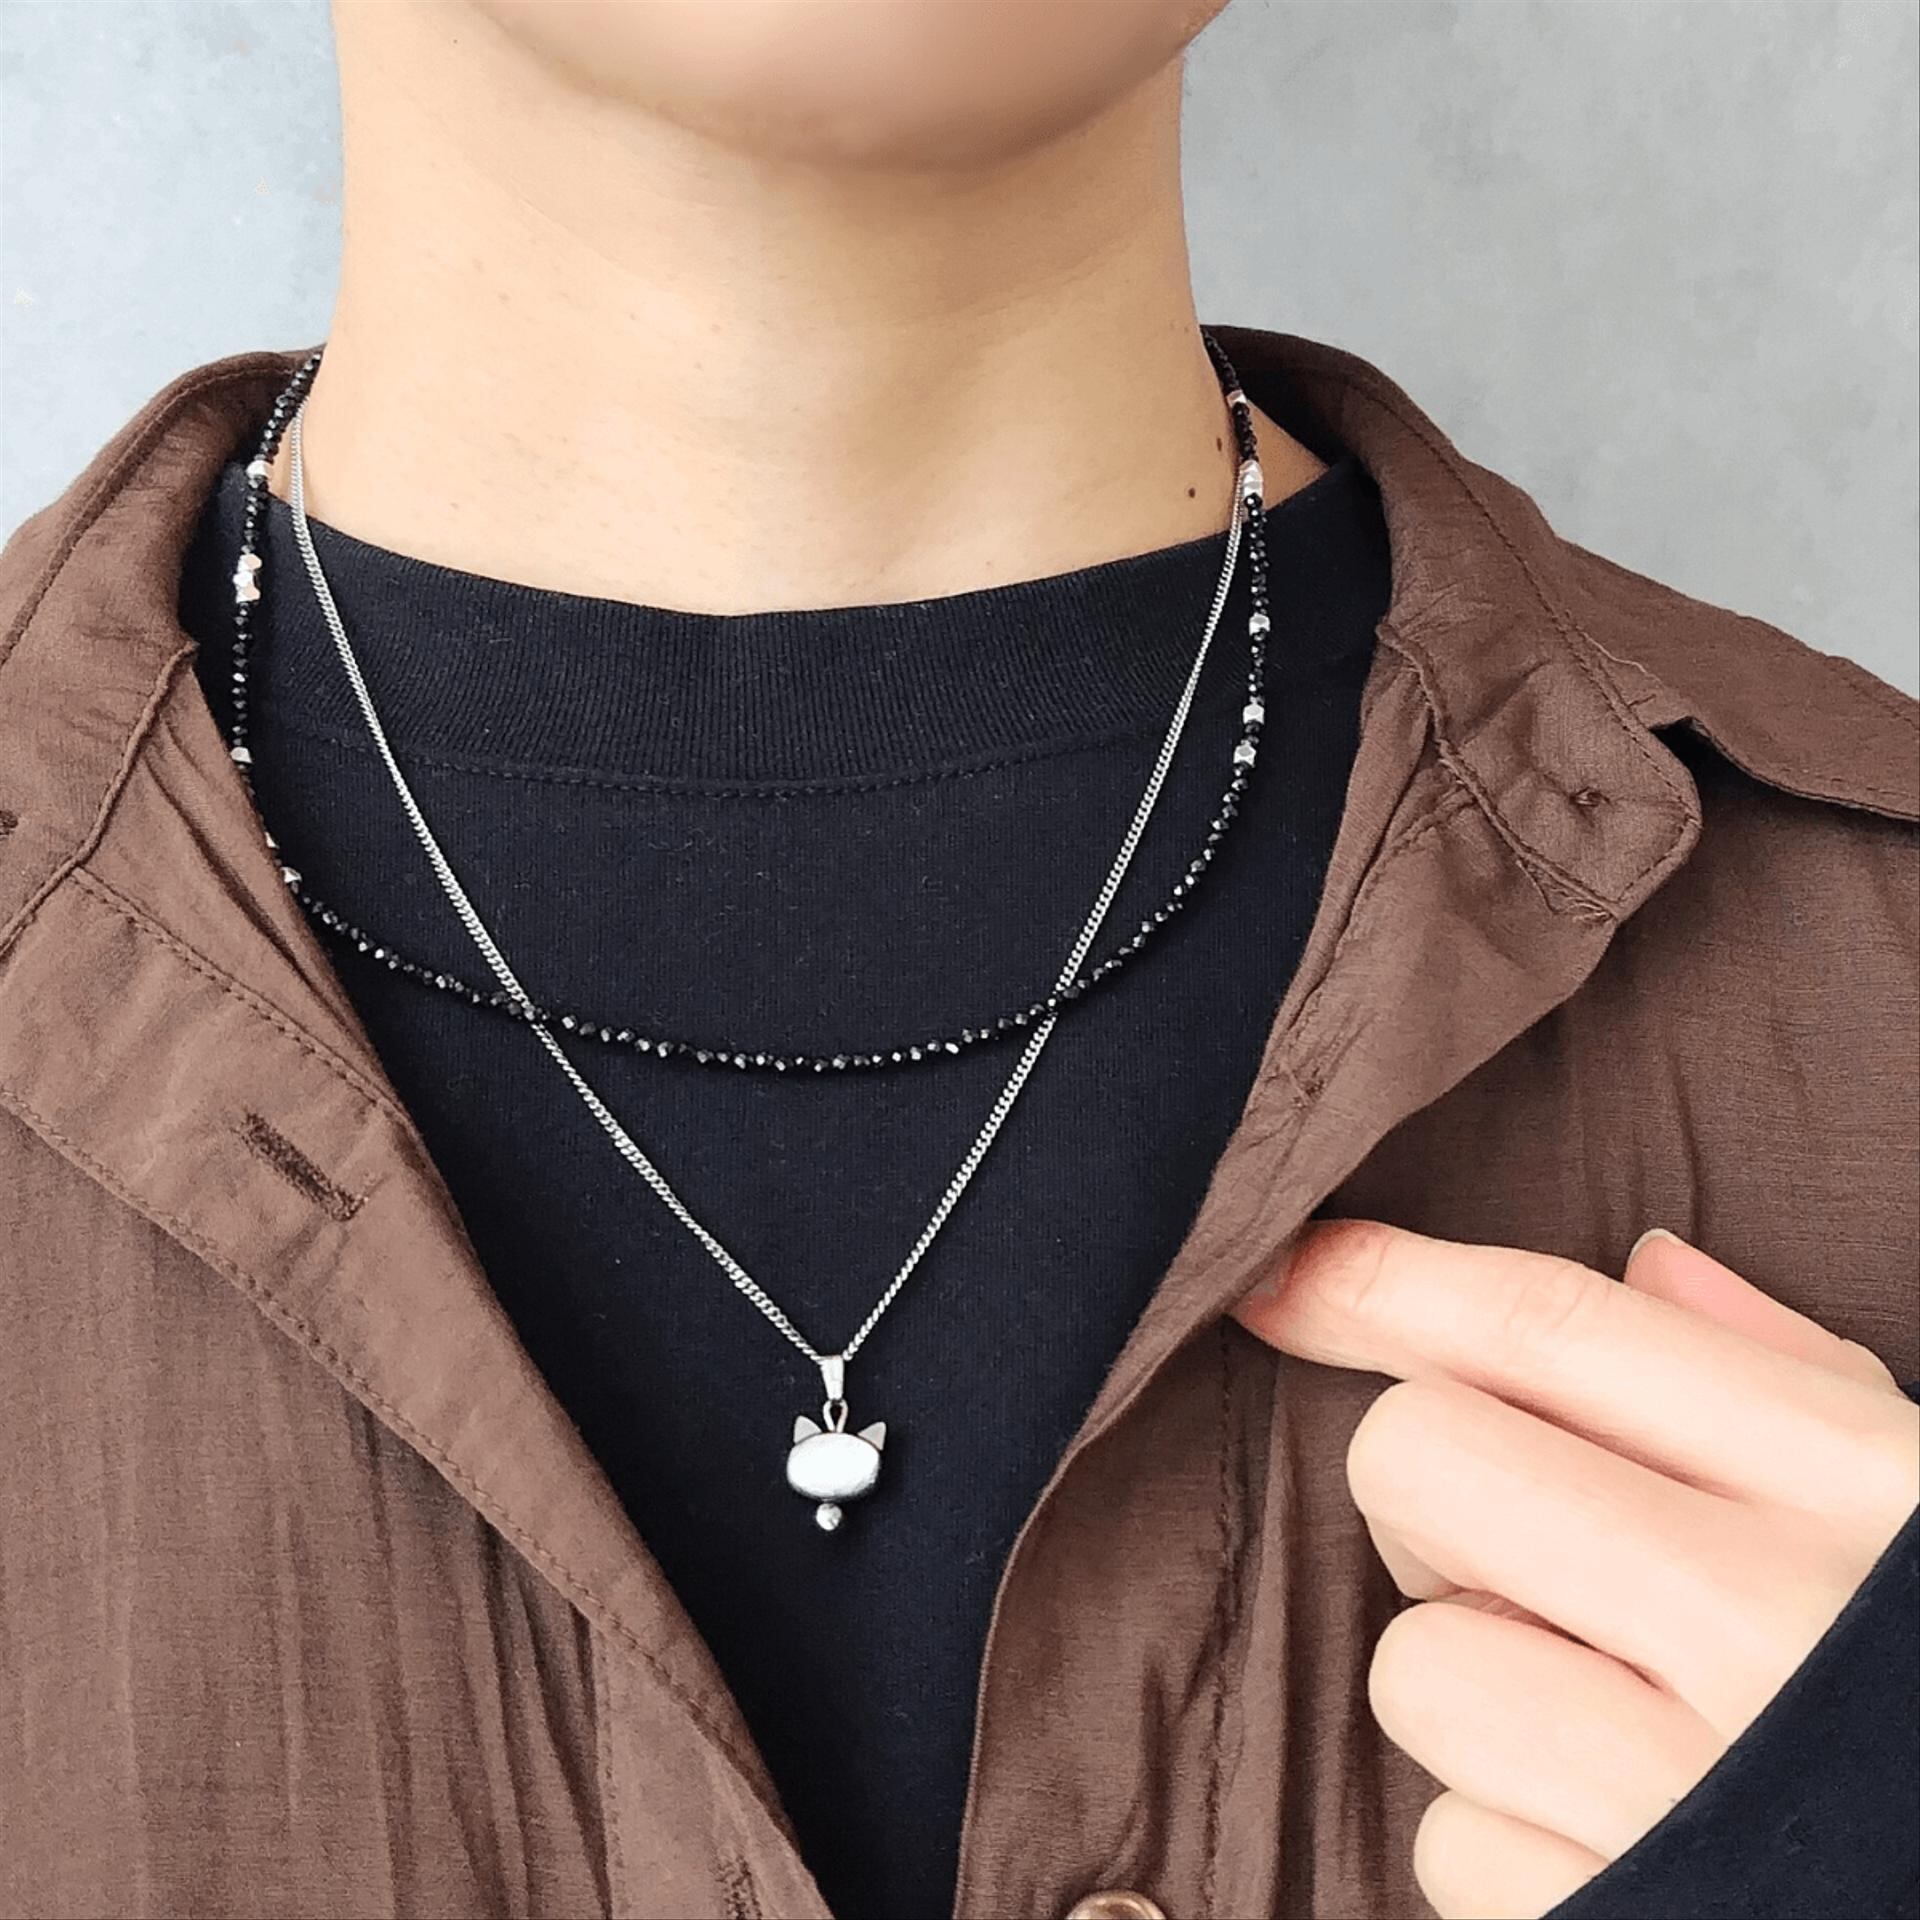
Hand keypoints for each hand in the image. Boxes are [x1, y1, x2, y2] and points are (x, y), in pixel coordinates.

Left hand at [1229, 1220, 1919, 1919]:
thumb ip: (1790, 1381)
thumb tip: (1650, 1266)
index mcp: (1852, 1487)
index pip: (1552, 1327)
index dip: (1386, 1282)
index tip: (1283, 1271)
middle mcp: (1768, 1622)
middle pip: (1417, 1457)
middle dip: (1432, 1501)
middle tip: (1530, 1564)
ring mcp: (1692, 1790)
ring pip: (1415, 1662)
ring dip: (1477, 1688)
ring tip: (1609, 1727)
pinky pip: (1452, 1841)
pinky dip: (1508, 1844)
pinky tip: (1623, 1845)